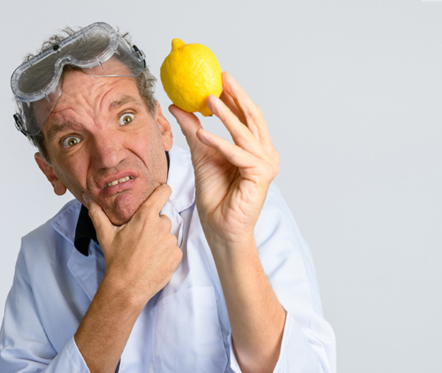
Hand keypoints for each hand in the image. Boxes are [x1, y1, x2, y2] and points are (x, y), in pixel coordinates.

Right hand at [86, 184, 182, 306]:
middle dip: (154, 225)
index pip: (163, 192)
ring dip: (160, 240)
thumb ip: (98, 214)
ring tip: (146, 252)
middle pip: (162, 218)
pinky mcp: (176, 255)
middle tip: (141, 238)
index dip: (162, 191)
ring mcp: (171, 241)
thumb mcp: (105, 235)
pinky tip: (153, 260)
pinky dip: (165, 253)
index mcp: (146, 216)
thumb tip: (90, 200)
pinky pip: (173, 249)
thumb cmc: (117, 260)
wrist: (127, 287)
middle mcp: (162, 226)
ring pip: (167, 234)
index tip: (160, 193)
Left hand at [169, 72, 279, 246]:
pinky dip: (219, 143)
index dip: (235, 95)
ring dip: (226, 114)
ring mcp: (265, 163)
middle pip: (252, 118)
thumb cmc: (215, 195)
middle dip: (237, 96)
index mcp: (255, 146)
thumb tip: (176, 105)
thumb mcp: (200, 153)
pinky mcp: (260, 175)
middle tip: (222, 78)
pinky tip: (203, 133)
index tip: (220, 77)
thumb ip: (192, 128)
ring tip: (208, 99)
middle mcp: (265, 152)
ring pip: (244, 133)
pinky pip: (237, 154)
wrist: (220, 226)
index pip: (246, 115)